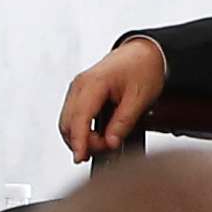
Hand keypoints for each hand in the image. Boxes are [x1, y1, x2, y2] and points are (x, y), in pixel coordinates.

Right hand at [59, 39, 168, 159]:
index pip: (79, 118)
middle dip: (82, 141)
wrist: (144, 53)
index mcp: (93, 83)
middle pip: (67, 122)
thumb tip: (110, 143)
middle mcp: (79, 85)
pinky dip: (80, 129)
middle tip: (106, 148)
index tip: (81, 158)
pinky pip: (73, 115)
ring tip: (103, 143)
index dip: (79, 141)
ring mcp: (77, 88)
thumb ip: (123, 122)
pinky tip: (95, 135)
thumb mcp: (139, 98)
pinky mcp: (80, 93)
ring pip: (67, 121)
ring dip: (80, 137)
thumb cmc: (143, 69)